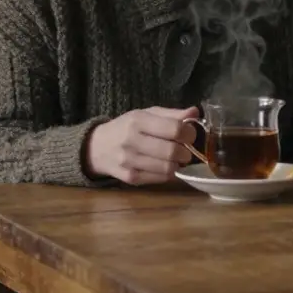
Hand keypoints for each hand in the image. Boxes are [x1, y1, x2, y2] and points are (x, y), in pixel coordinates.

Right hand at [84, 106, 199, 184]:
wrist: (97, 147)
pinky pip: (160, 179)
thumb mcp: (146, 114)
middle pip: (172, 151)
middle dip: (186, 152)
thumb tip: (195, 113)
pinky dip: (168, 174)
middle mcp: (132, 141)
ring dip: (177, 164)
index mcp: (138, 120)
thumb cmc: (126, 127)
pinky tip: (163, 166)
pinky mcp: (130, 178)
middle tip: (185, 149)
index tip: (190, 134)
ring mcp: (129, 162)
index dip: (189, 133)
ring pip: (168, 168)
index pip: (174, 128)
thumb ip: (172, 114)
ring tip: (174, 158)